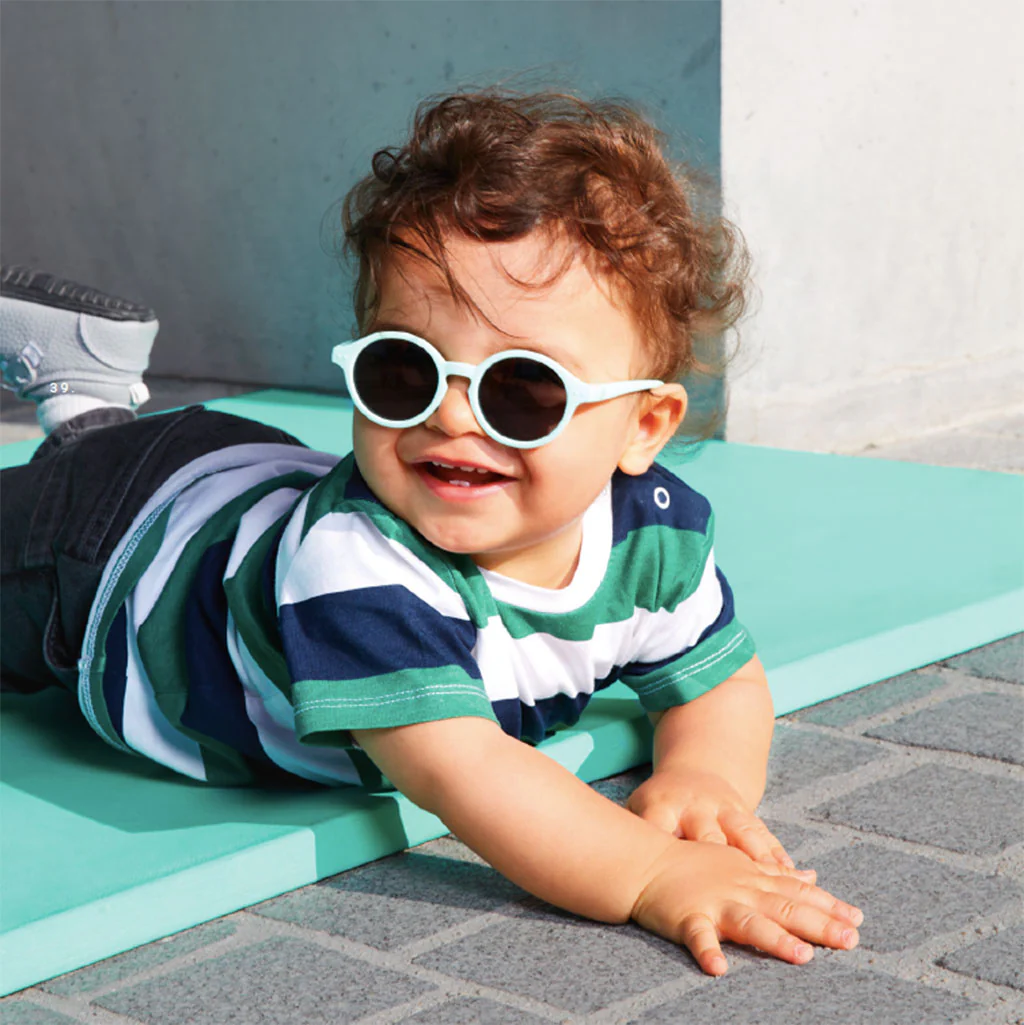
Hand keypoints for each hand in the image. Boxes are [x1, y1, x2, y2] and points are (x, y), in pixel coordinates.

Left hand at [626, 767, 808, 878]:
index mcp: (662, 808)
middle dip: (717, 862)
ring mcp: (724, 810)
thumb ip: (627, 840)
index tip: (668, 883)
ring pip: (745, 839)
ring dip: (764, 866)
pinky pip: (765, 838)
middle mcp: (696, 808)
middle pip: (707, 839)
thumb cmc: (657, 808)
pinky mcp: (746, 815)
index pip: (659, 832)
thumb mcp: (636, 814)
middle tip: (728, 890)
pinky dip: (780, 860)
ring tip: (782, 888)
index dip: (664, 855)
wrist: (695, 774)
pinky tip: (801, 880)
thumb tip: (597, 870)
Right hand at [630, 839, 863, 974]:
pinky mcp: (686, 916)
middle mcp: (739, 889)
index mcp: (752, 878)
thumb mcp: (739, 863)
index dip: (827, 905)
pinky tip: (718, 969)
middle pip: (783, 907)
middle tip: (850, 940)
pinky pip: (697, 936)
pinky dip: (707, 951)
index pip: (796, 891)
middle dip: (818, 923)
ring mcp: (713, 903)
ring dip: (775, 939)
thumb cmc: (693, 863)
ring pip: (749, 922)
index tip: (858, 919)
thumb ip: (775, 873)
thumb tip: (812, 875)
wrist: (647, 860)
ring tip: (803, 957)